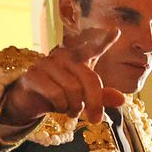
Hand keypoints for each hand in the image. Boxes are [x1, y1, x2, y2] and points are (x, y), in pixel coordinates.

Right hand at [0, 27, 123, 125]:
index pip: (93, 48)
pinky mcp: (33, 75)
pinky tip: (58, 108)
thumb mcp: (84, 96)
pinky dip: (61, 106)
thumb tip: (122, 100)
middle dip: (95, 103)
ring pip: (73, 89)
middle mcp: (63, 56)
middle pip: (89, 79)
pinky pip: (56, 94)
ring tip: (71, 111)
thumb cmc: (61, 94)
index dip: (104, 41)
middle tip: (97, 120)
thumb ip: (102, 96)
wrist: (30, 101)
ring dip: (75, 107)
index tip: (116, 31)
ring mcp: (47, 63)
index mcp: (78, 58)